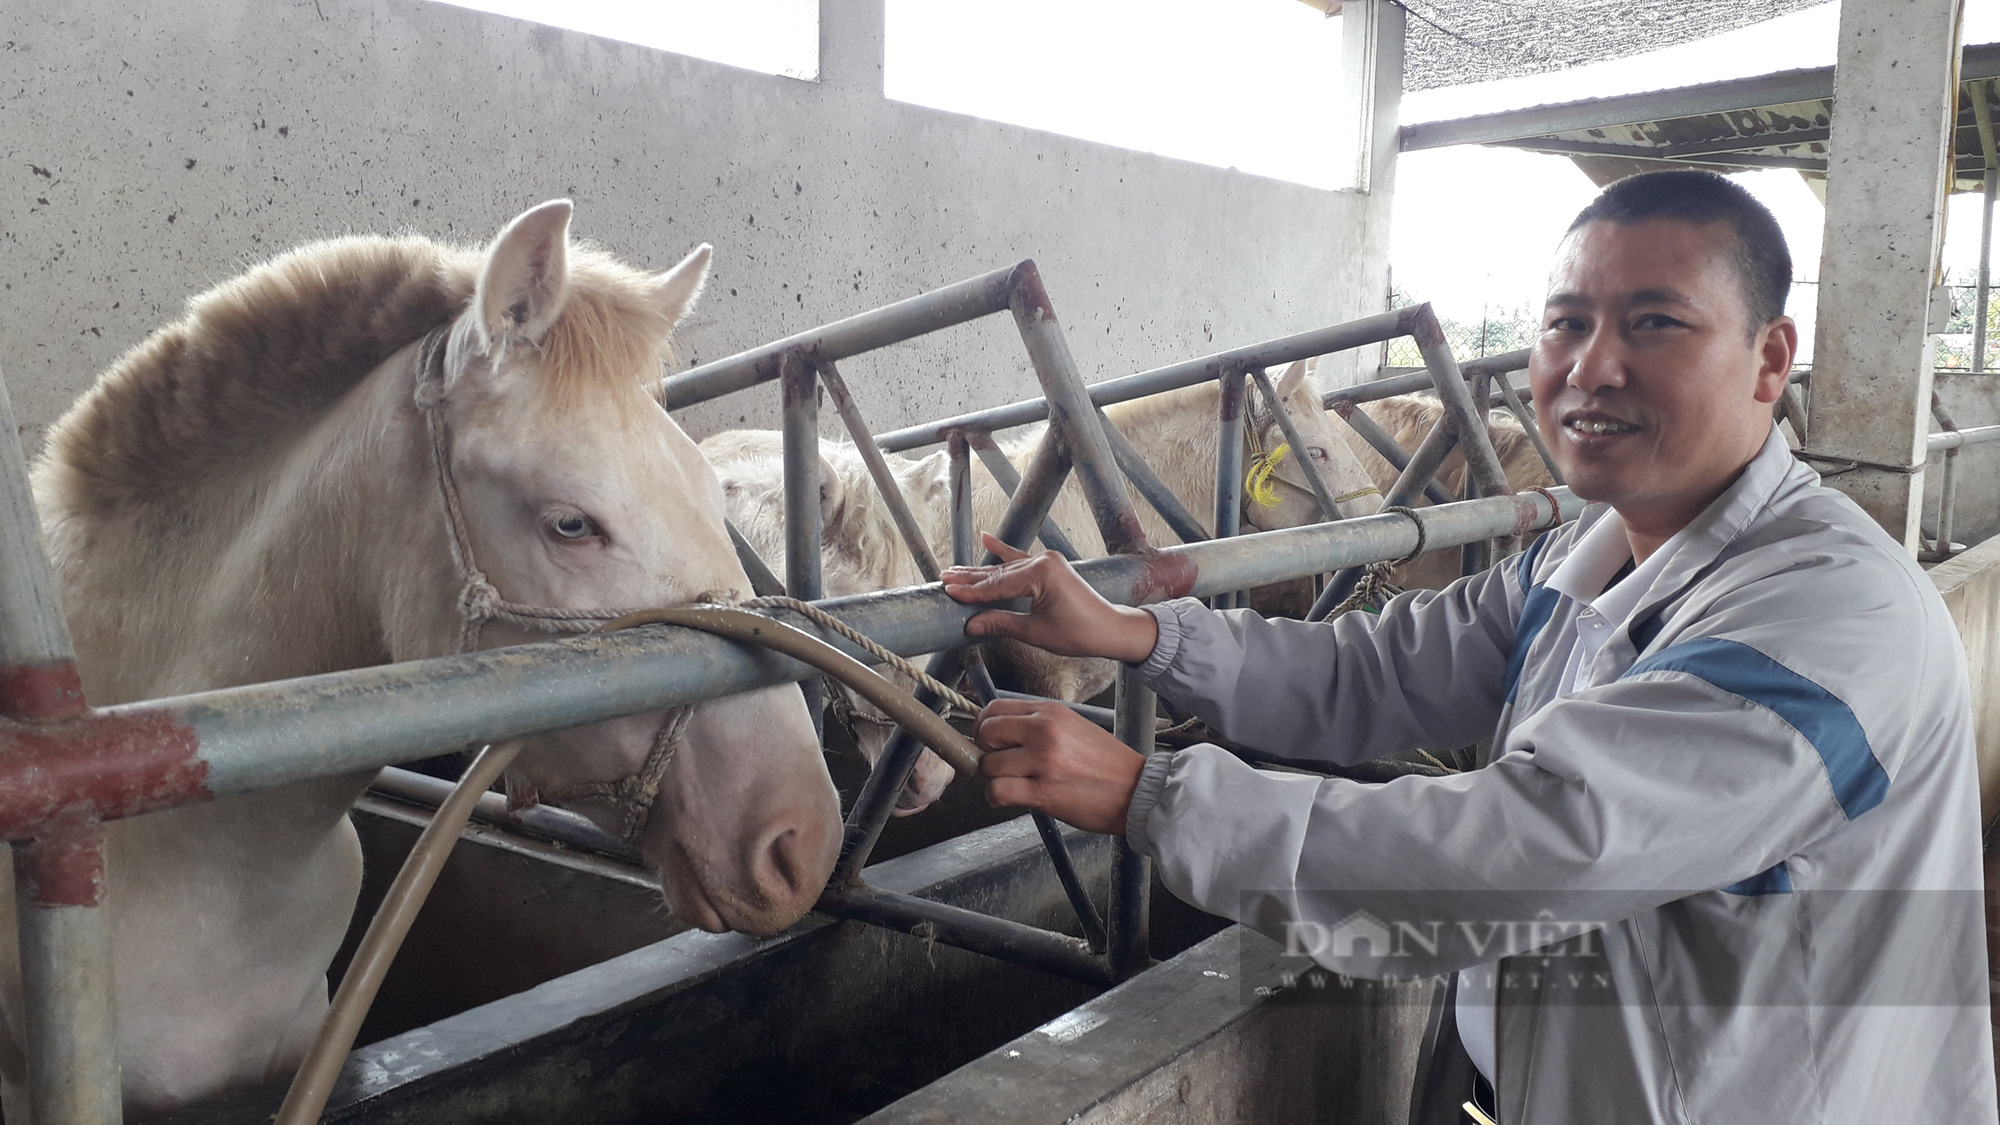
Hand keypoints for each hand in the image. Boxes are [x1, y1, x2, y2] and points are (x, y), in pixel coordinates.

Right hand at [940, 534, 1158, 663]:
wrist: (1109, 628)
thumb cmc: (1079, 632)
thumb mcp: (1036, 632)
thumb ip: (1001, 623)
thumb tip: (971, 624)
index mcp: (1040, 574)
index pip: (997, 585)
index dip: (971, 592)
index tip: (948, 592)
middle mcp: (1042, 561)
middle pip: (998, 573)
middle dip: (970, 578)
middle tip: (943, 579)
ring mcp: (1046, 561)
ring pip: (1006, 567)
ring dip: (980, 571)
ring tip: (954, 570)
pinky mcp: (1049, 566)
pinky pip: (1020, 558)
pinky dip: (1003, 551)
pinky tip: (986, 539)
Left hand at [976, 699, 1147, 834]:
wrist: (1136, 790)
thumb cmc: (1107, 763)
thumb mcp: (1074, 727)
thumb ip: (1038, 724)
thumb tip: (1001, 731)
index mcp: (1051, 712)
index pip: (996, 709)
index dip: (985, 726)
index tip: (987, 740)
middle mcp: (1044, 731)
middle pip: (987, 733)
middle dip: (986, 750)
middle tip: (998, 762)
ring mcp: (1043, 761)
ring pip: (989, 765)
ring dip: (995, 778)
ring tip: (1013, 783)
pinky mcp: (1043, 791)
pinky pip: (998, 791)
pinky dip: (995, 797)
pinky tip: (1009, 798)